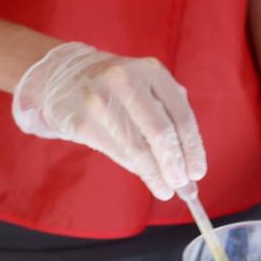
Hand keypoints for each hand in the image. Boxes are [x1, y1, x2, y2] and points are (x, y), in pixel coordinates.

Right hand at [10, 42, 205, 199]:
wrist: (62, 77)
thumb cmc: (118, 88)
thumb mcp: (148, 86)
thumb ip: (171, 116)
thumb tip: (191, 164)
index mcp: (152, 71)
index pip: (181, 115)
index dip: (192, 147)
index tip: (198, 172)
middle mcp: (127, 82)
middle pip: (160, 132)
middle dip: (174, 164)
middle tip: (182, 185)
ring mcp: (100, 100)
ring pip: (136, 147)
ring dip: (154, 173)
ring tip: (165, 190)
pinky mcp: (80, 121)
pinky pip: (115, 151)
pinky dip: (134, 168)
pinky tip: (145, 177)